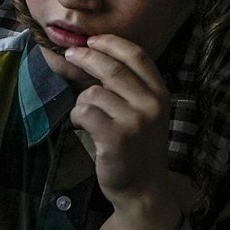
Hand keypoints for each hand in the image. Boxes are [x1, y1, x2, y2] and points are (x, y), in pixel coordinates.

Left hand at [66, 36, 178, 229]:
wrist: (143, 189)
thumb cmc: (136, 148)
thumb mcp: (142, 112)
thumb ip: (124, 86)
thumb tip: (85, 55)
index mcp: (160, 93)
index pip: (137, 55)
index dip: (111, 43)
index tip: (91, 40)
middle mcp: (151, 104)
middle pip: (111, 67)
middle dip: (85, 57)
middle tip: (69, 55)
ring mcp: (135, 121)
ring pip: (93, 92)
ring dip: (82, 102)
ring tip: (86, 116)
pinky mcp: (116, 137)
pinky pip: (85, 112)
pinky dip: (77, 117)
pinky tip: (83, 126)